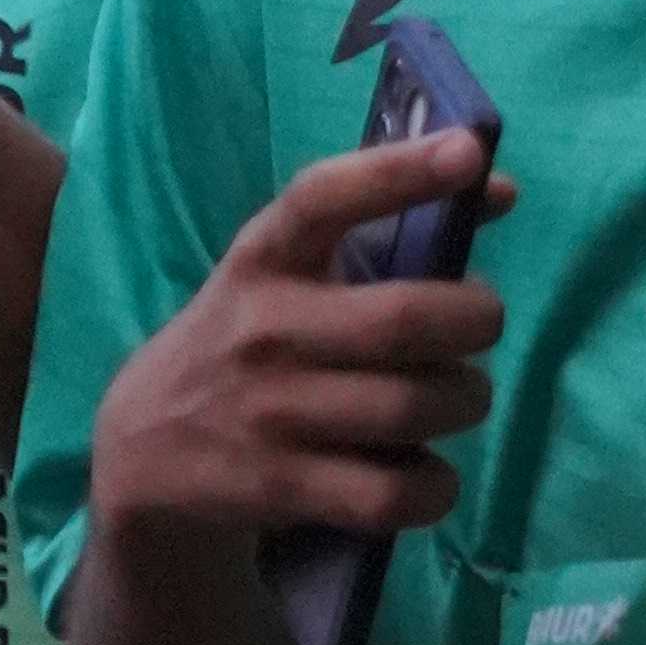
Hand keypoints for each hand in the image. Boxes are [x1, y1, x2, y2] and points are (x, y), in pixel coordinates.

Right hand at [88, 137, 509, 564]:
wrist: (145, 450)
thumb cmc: (249, 342)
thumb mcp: (289, 274)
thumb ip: (387, 230)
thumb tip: (500, 189)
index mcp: (264, 256)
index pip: (325, 198)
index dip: (399, 172)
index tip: (466, 152)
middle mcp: (262, 328)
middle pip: (404, 319)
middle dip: (476, 320)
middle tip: (479, 325)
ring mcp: (267, 413)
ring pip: (413, 408)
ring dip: (464, 401)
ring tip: (455, 399)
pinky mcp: (278, 488)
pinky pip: (393, 492)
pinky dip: (434, 487)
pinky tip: (426, 472)